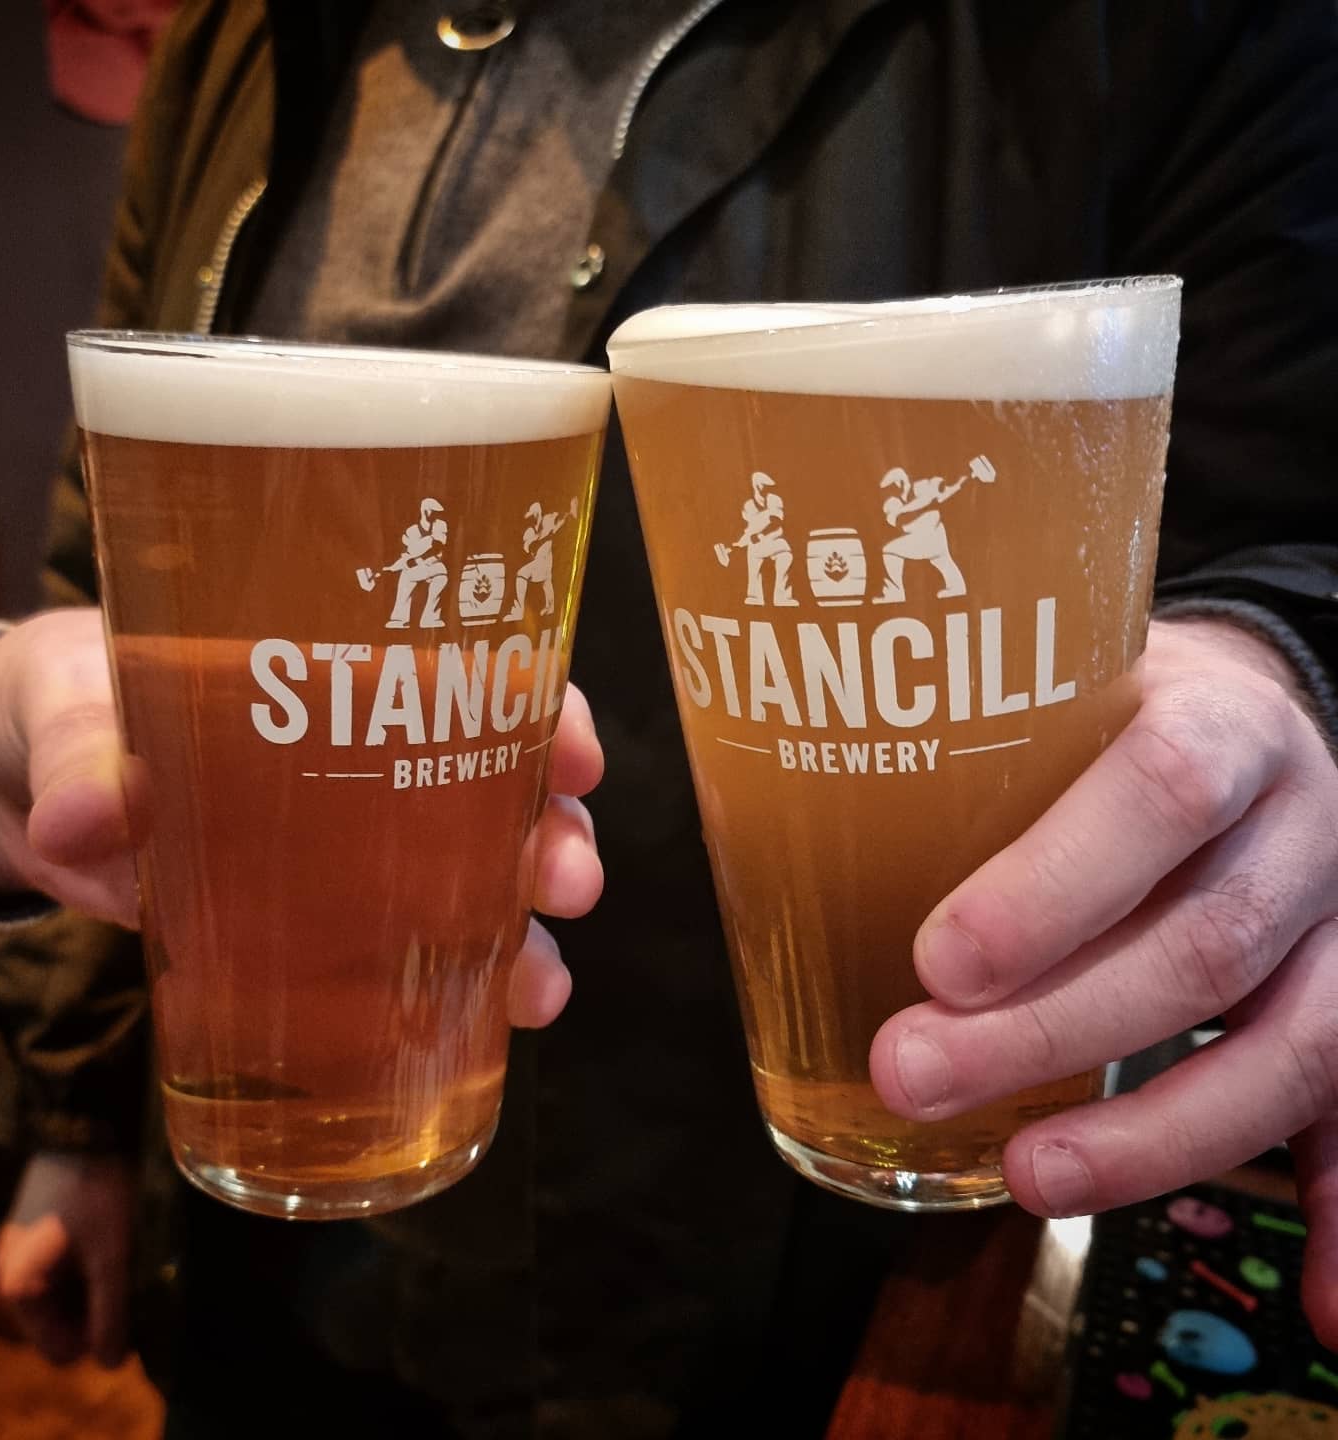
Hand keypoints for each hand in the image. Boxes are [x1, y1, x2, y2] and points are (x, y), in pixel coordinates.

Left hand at [0, 613, 605, 1032]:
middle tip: (567, 879)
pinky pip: (408, 963)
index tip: (578, 754)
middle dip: (552, 838)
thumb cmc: (66, 700)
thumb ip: (74, 742)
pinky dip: (461, 997)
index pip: (472, 677)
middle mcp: (368, 765)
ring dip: (523, 934)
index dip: (541, 709)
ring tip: (538, 988)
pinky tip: (491, 1033)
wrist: (12, 782)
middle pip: (498, 790)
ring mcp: (346, 856)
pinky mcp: (310, 932)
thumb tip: (85, 817)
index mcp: (339, 677)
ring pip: (474, 886)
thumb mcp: (66, 696)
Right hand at [0, 1152, 135, 1367]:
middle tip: (134, 1278)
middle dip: (98, 1310)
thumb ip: (111, 1312)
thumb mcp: (113, 1255)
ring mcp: (20, 1250)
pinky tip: (114, 1236)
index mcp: (21, 1290)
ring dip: (95, 1285)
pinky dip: (87, 1262)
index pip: (61, 1351)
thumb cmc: (99, 1191)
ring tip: (127, 1254)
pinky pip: (62, 1267)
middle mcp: (10, 1275)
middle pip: (62, 1322)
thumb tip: (111, 1365)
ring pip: (64, 1293)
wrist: (84, 1124)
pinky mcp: (34, 1227)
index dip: (99, 1339)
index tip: (131, 1306)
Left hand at [867, 618, 1337, 1340]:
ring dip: (1150, 1136)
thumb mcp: (1056, 686)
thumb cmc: (1115, 709)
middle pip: (1199, 945)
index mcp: (1222, 724)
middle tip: (908, 1071)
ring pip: (1282, 1047)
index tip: (939, 959)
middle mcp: (1302, 826)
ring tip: (1029, 1179)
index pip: (1160, 791)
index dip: (1054, 884)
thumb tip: (780, 817)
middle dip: (1049, 1031)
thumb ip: (972, 744)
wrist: (1247, 711)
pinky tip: (1321, 1308)